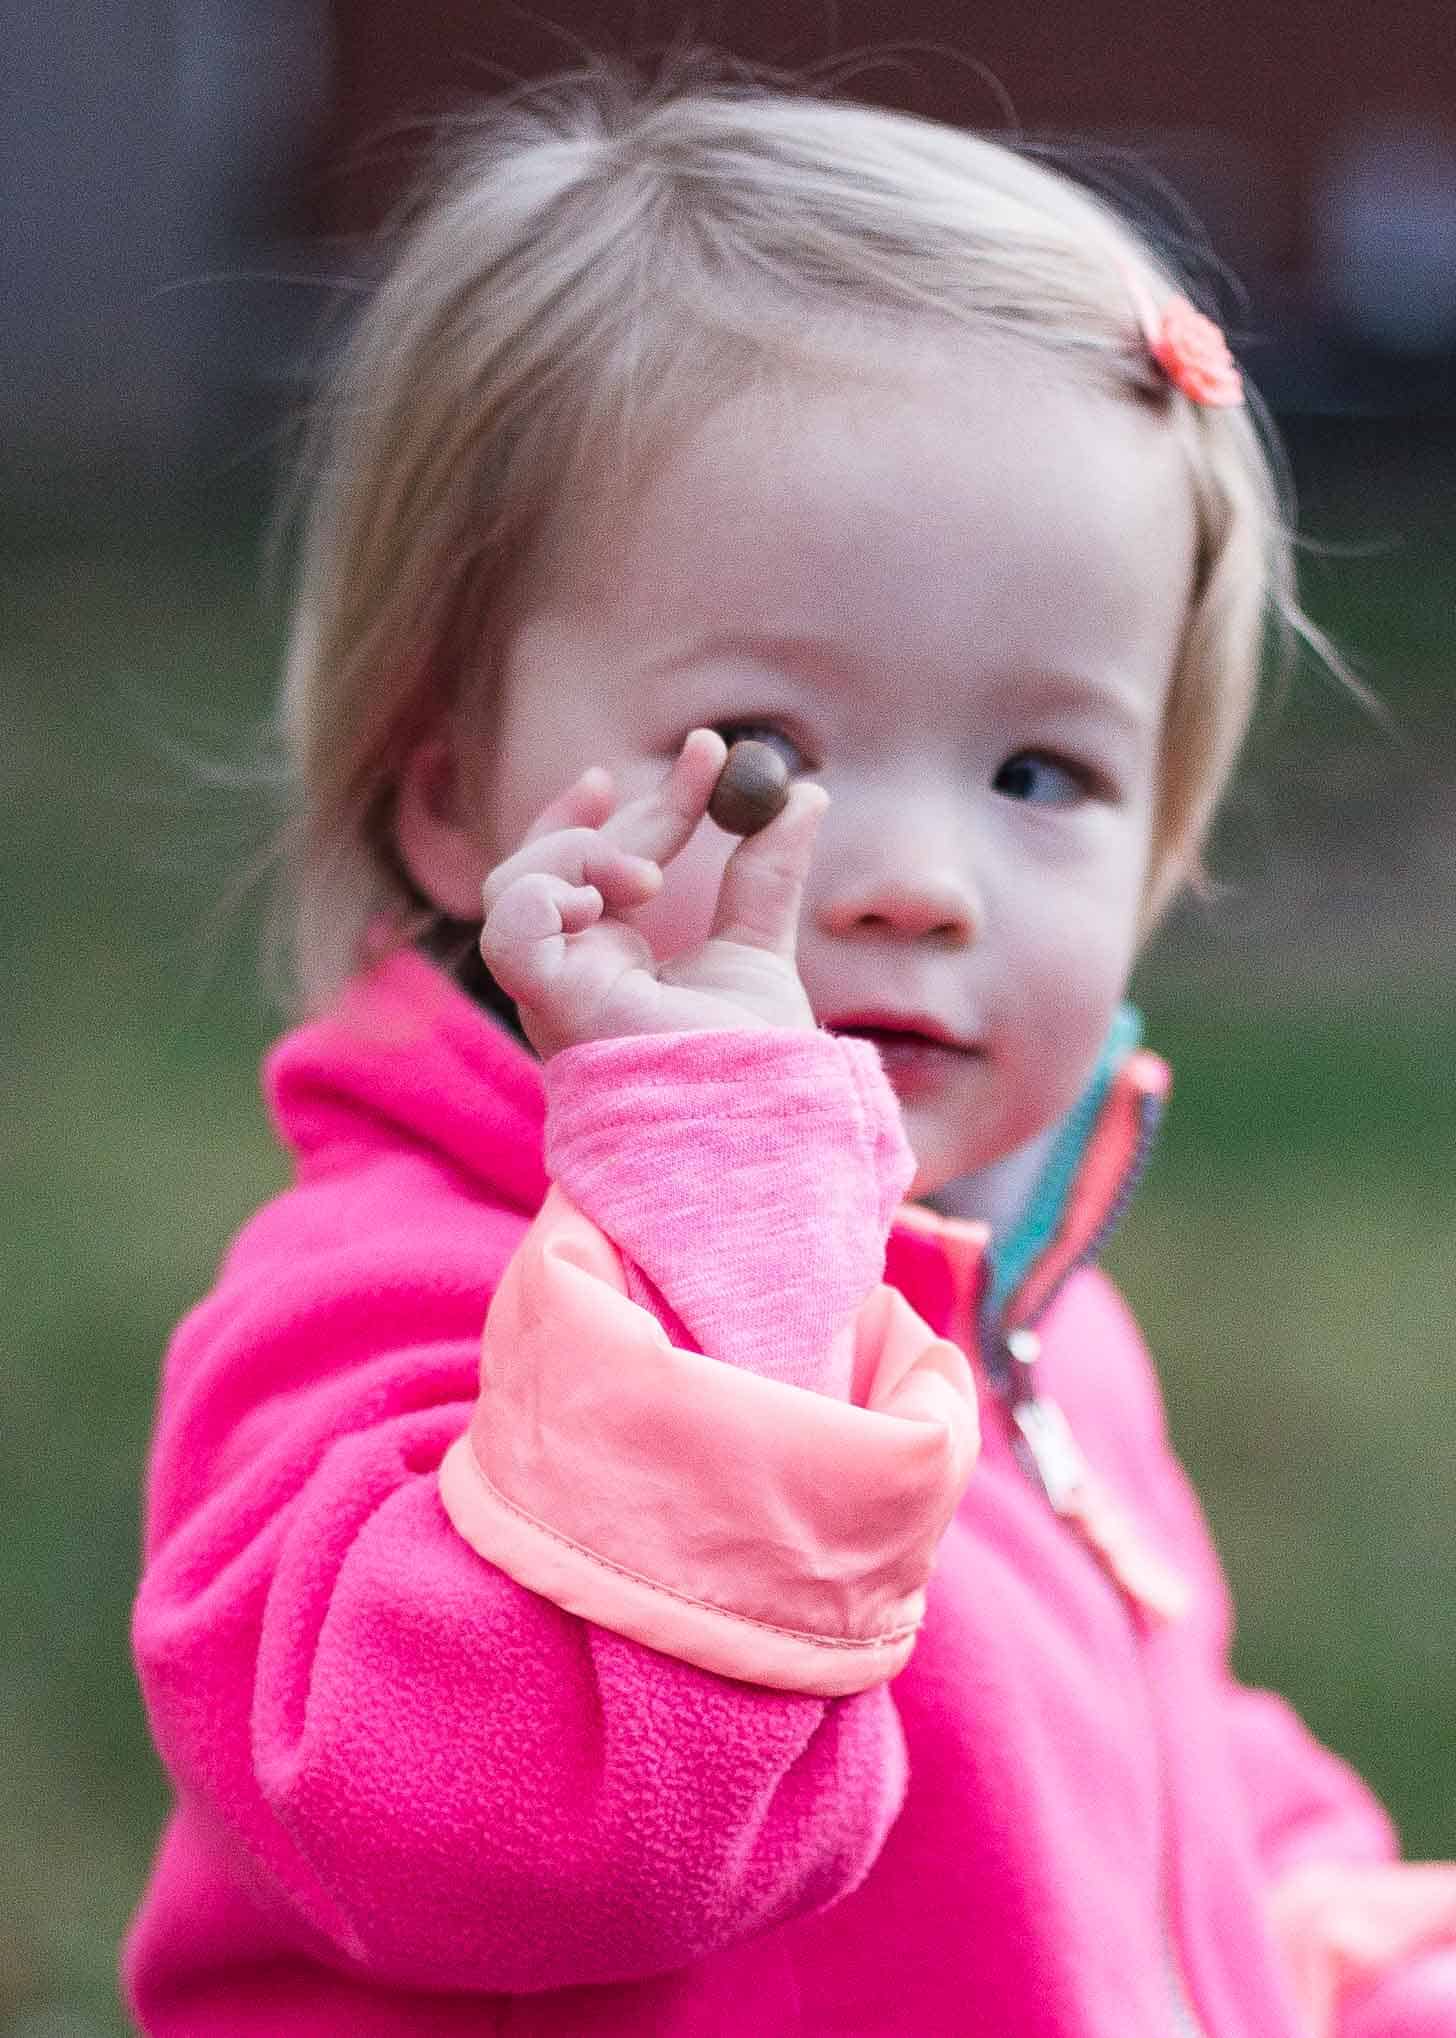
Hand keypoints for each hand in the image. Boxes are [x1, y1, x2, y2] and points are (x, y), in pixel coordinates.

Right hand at [479, 729, 828, 1057]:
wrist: (762, 1132)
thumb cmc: (755, 1071)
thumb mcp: (760, 953)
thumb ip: (767, 877)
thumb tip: (808, 794)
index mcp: (611, 968)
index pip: (603, 870)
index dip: (650, 806)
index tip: (707, 754)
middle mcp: (572, 979)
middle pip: (549, 868)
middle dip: (616, 811)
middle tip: (702, 767)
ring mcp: (554, 995)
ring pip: (512, 890)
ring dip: (577, 854)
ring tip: (647, 874)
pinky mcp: (553, 1008)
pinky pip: (509, 935)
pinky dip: (545, 897)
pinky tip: (603, 900)